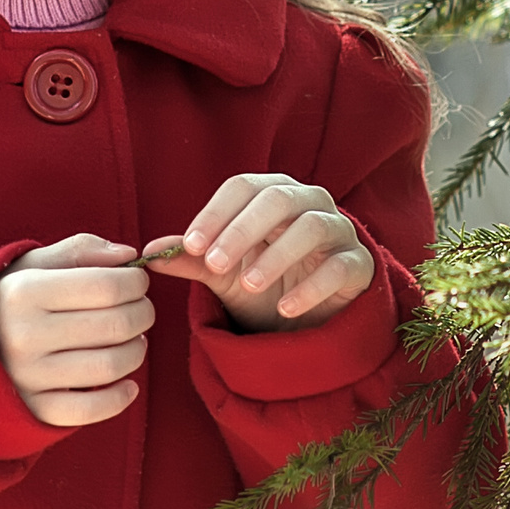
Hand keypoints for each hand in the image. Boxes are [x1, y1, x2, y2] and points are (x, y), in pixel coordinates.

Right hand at [0, 235, 153, 425]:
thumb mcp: (32, 265)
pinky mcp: (34, 410)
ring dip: (136, 351)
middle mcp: (23, 335)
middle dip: (143, 314)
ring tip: (133, 340)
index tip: (137, 283)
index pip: (107, 286)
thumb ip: (81, 250)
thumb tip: (129, 256)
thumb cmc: (9, 300)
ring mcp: (28, 377)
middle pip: (115, 325)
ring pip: (110, 366)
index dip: (136, 283)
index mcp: (24, 292)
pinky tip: (128, 384)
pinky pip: (90, 409)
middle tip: (141, 310)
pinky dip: (120, 398)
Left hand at [148, 174, 374, 332]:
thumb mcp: (223, 273)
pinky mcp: (360, 264)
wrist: (308, 321)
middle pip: (277, 199)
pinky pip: (341, 267)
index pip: (242, 186)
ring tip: (247, 284)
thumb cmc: (264, 284)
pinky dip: (311, 287)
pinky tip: (286, 308)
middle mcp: (309, 201)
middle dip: (242, 230)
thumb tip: (149, 252)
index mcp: (273, 192)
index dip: (215, 213)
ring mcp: (339, 230)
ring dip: (276, 255)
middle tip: (213, 263)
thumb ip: (191, 259)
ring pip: (311, 227)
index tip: (189, 245)